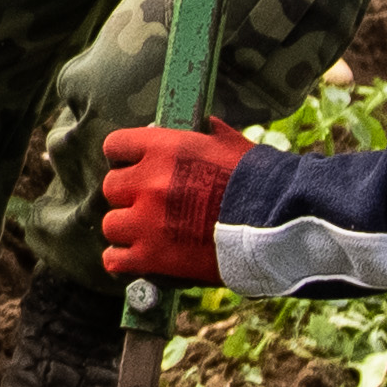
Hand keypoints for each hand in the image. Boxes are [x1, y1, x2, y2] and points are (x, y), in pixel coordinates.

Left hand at [93, 122, 253, 283]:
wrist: (274, 227)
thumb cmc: (258, 182)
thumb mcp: (230, 143)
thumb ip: (205, 134)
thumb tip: (202, 126)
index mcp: (164, 148)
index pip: (115, 146)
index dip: (124, 157)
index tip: (133, 166)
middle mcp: (148, 183)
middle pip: (112, 187)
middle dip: (129, 195)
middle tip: (149, 204)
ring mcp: (146, 222)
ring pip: (112, 224)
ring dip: (127, 228)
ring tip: (148, 233)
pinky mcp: (151, 258)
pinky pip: (115, 259)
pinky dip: (123, 260)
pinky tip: (137, 258)